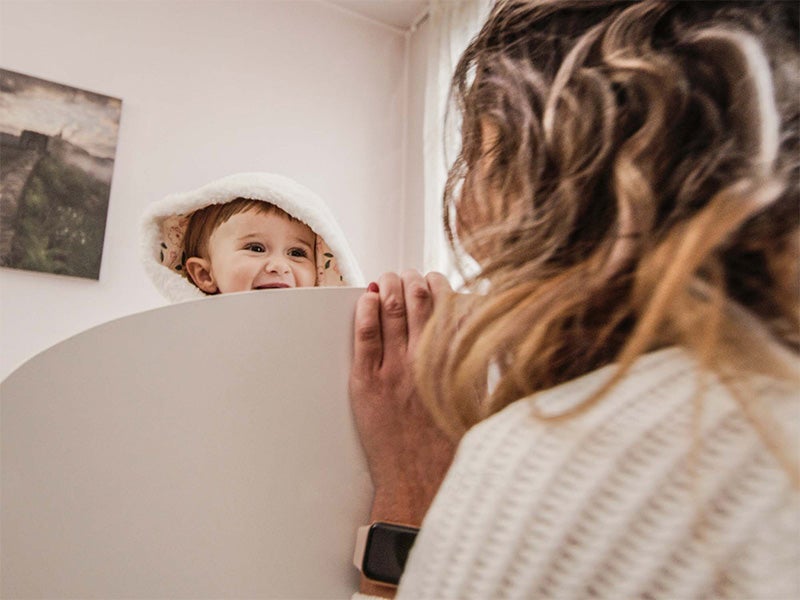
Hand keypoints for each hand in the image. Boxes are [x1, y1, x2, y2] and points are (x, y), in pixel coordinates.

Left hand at [349, 271, 457, 528]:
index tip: (436, 278)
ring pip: (390, 312)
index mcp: (455, 362)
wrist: (420, 482)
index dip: (439, 286)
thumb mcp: (477, 401)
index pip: (448, 307)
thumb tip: (476, 334)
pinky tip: (366, 300)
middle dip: (412, 280)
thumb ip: (476, 365)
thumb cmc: (450, 447)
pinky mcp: (366, 383)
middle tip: (408, 274)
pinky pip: (364, 336)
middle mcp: (425, 360)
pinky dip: (365, 312)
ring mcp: (394, 370)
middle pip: (417, 303)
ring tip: (388, 278)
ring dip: (388, 287)